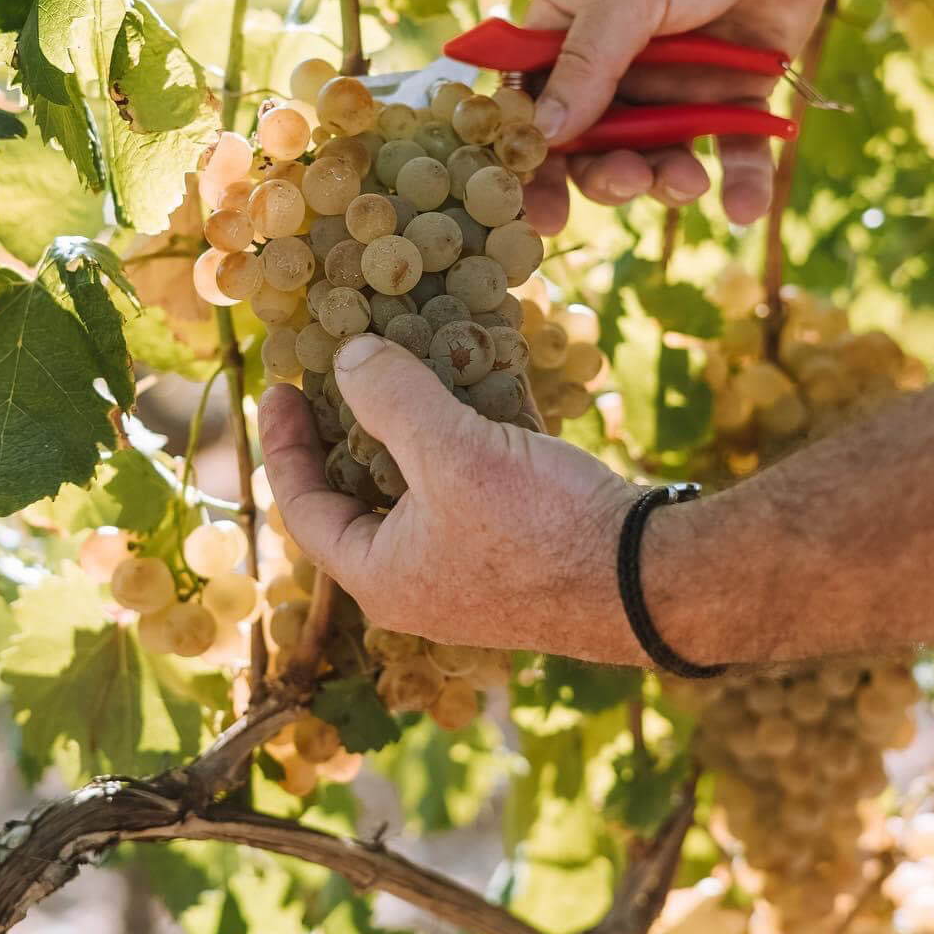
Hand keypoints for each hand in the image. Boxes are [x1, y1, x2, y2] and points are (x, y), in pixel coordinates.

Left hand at [258, 334, 640, 661]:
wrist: (653, 579)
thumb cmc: (539, 528)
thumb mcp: (452, 453)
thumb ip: (390, 400)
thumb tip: (346, 357)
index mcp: (382, 576)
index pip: (305, 509)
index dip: (285, 445)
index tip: (280, 386)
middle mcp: (422, 579)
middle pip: (364, 491)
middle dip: (358, 422)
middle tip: (346, 365)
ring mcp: (475, 564)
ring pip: (426, 479)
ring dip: (420, 418)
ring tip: (412, 354)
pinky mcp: (523, 542)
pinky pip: (478, 478)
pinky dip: (472, 430)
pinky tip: (483, 374)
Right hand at [523, 0, 849, 234]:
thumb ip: (588, 62)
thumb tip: (544, 134)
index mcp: (569, 25)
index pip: (533, 103)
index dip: (532, 159)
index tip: (538, 212)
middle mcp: (617, 60)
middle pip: (595, 143)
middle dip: (607, 174)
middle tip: (630, 179)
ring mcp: (676, 80)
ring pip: (659, 154)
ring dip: (667, 180)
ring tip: (689, 183)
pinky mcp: (735, 91)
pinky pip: (732, 148)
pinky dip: (740, 181)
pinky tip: (744, 207)